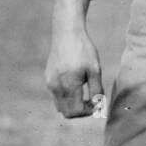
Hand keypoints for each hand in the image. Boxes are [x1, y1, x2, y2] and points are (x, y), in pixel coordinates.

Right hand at [44, 0, 104, 118]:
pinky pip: (55, 96)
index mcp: (69, 84)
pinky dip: (65, 96)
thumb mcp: (95, 68)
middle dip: (80, 111)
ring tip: (83, 92)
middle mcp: (56, 86)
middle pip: (67, 112)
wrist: (67, 32)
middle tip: (91, 100)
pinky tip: (74, 83)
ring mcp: (50, 83)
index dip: (88, 111)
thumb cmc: (84, 49)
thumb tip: (98, 106)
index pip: (76, 111)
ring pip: (60, 106)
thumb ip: (96, 89)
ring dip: (72, 105)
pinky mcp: (47, 78)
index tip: (96, 103)